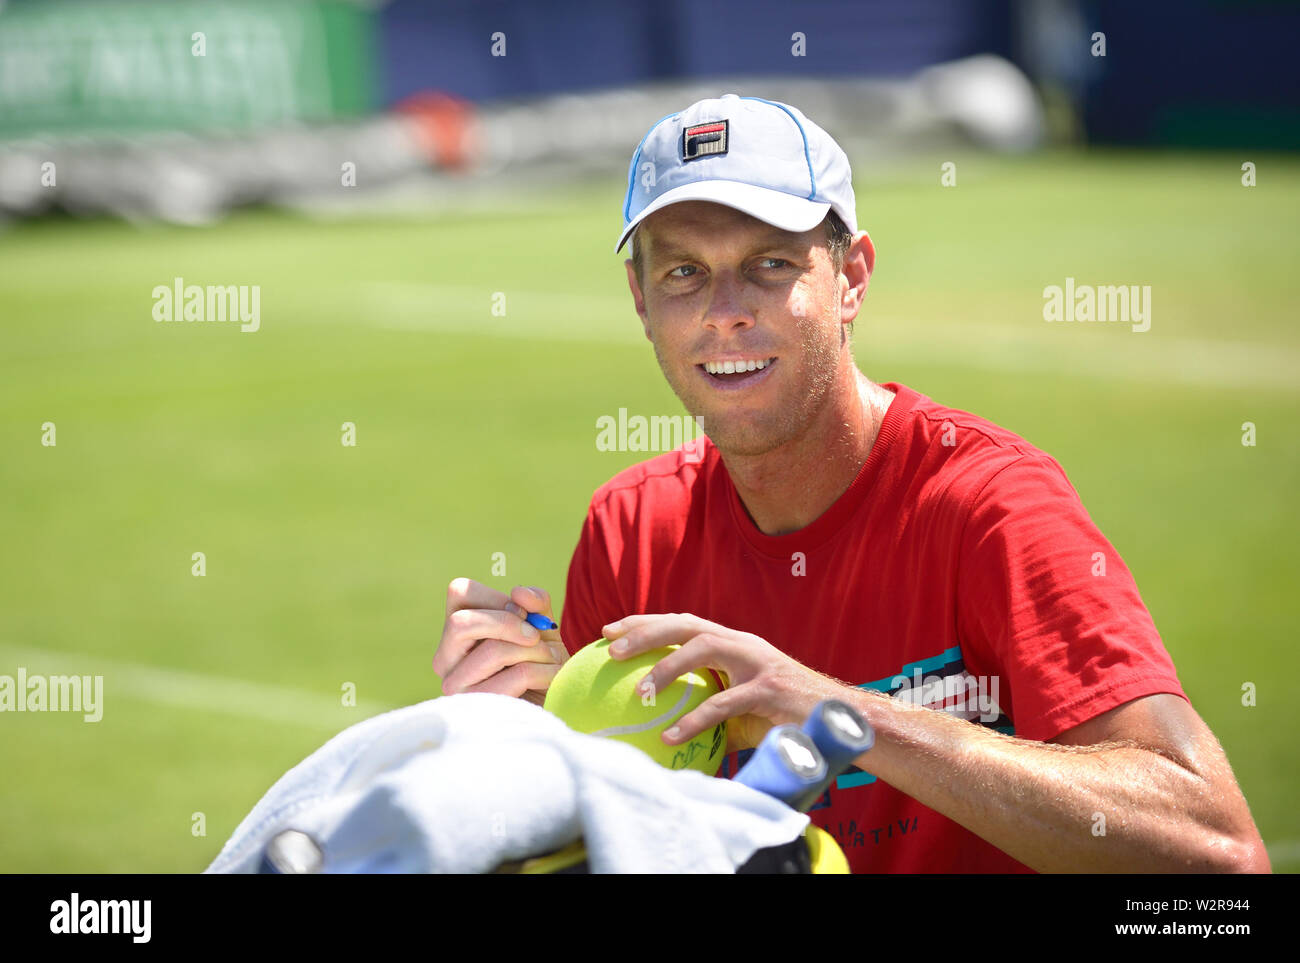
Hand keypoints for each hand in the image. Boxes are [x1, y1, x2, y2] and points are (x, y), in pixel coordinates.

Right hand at [434, 578, 567, 704]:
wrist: (555, 702)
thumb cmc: (542, 662)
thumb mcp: (543, 626)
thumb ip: (535, 603)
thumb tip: (518, 592)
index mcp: (456, 633)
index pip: (459, 592)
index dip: (496, 598)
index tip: (523, 614)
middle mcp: (446, 659)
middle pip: (460, 623)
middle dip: (507, 623)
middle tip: (536, 635)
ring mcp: (456, 687)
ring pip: (491, 652)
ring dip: (534, 650)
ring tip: (551, 658)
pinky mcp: (480, 710)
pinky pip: (514, 677)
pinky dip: (542, 671)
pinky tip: (551, 677)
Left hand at [601, 613, 850, 753]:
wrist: (837, 722)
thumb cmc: (783, 718)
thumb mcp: (739, 708)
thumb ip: (708, 709)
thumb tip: (661, 730)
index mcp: (734, 643)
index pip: (683, 623)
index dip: (646, 623)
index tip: (609, 631)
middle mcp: (743, 644)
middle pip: (688, 625)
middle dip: (647, 631)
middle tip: (611, 648)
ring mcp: (758, 663)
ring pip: (704, 649)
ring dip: (668, 666)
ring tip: (639, 690)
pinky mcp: (769, 690)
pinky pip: (724, 703)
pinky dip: (694, 720)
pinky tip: (668, 737)